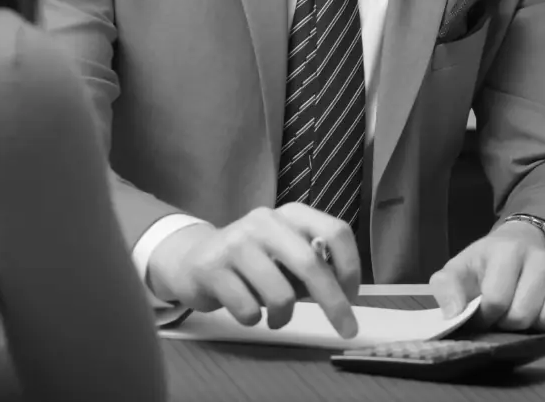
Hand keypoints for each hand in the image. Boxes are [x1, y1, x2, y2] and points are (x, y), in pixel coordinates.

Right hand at [146, 204, 361, 337]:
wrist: (192, 259)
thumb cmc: (252, 262)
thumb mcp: (285, 254)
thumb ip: (313, 265)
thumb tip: (342, 292)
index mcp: (291, 214)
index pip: (335, 231)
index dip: (351, 267)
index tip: (352, 296)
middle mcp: (265, 221)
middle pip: (311, 264)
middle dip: (334, 303)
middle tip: (345, 330)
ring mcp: (236, 242)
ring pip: (280, 295)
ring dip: (283, 316)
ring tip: (274, 315)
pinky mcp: (212, 267)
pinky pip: (248, 310)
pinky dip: (253, 319)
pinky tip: (243, 307)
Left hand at [428, 220, 544, 331]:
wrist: (519, 245)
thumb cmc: (485, 264)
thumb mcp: (458, 269)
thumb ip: (446, 288)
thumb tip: (454, 314)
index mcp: (507, 251)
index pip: (496, 301)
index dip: (484, 316)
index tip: (481, 312)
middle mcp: (541, 260)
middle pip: (524, 315)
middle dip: (507, 323)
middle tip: (502, 315)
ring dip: (535, 326)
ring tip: (524, 313)